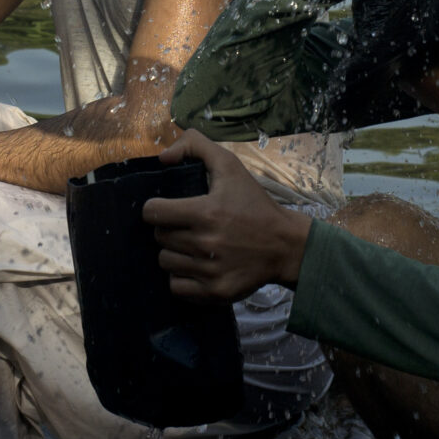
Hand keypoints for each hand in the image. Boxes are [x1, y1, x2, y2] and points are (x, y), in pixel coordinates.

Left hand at [143, 132, 310, 300]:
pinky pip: (177, 287)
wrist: (286, 245)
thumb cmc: (254, 204)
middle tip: (186, 226)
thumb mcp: (230, 165)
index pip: (152, 212)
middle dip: (167, 230)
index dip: (155, 208)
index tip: (167, 208)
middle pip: (159, 238)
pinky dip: (181, 278)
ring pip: (165, 262)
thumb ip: (195, 146)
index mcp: (205, 212)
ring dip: (174, 253)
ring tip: (191, 246)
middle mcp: (205, 243)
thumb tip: (162, 156)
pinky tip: (195, 266)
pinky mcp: (216, 292)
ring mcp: (210, 270)